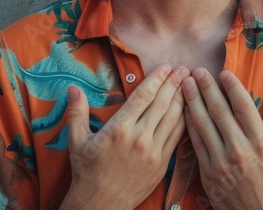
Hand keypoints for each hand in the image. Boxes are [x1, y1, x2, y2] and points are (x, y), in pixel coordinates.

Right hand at [61, 64, 187, 209]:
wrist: (101, 204)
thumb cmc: (87, 172)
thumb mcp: (76, 141)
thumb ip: (77, 112)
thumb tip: (72, 88)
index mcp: (119, 129)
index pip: (142, 97)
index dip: (156, 79)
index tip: (166, 67)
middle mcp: (139, 138)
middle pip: (162, 104)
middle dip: (174, 84)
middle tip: (184, 69)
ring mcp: (153, 152)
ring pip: (173, 119)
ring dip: (183, 99)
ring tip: (190, 85)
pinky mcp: (162, 164)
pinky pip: (177, 138)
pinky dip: (185, 121)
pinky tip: (190, 111)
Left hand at [182, 69, 262, 209]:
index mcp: (262, 145)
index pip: (244, 107)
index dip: (232, 87)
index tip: (224, 73)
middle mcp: (240, 149)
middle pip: (220, 111)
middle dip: (207, 88)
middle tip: (197, 70)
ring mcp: (221, 162)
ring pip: (204, 124)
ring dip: (193, 101)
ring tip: (185, 84)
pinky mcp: (208, 174)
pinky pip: (196, 144)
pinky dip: (190, 125)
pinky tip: (185, 111)